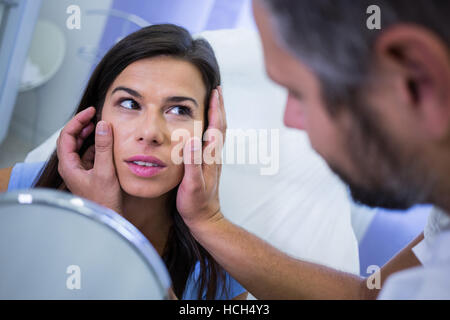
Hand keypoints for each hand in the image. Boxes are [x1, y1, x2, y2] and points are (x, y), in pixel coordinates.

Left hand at [56, 107, 122, 213]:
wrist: (107, 218)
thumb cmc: (103, 200)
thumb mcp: (105, 171)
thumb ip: (103, 147)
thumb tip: (103, 125)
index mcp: (68, 165)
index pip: (67, 135)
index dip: (78, 120)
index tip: (90, 112)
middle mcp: (70, 167)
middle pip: (71, 139)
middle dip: (82, 125)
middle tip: (94, 115)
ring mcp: (78, 171)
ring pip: (79, 146)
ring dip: (88, 134)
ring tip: (99, 126)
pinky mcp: (87, 174)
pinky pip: (88, 154)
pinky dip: (95, 145)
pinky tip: (105, 143)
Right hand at [176, 87, 226, 227]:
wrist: (205, 219)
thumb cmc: (196, 204)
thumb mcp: (191, 185)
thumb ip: (192, 164)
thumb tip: (192, 141)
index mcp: (210, 157)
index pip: (215, 127)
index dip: (215, 109)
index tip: (215, 91)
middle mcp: (214, 156)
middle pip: (220, 126)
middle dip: (219, 106)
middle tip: (217, 89)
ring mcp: (212, 160)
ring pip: (217, 132)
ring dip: (217, 115)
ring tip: (213, 102)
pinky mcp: (208, 164)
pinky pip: (212, 139)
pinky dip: (211, 126)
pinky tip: (206, 126)